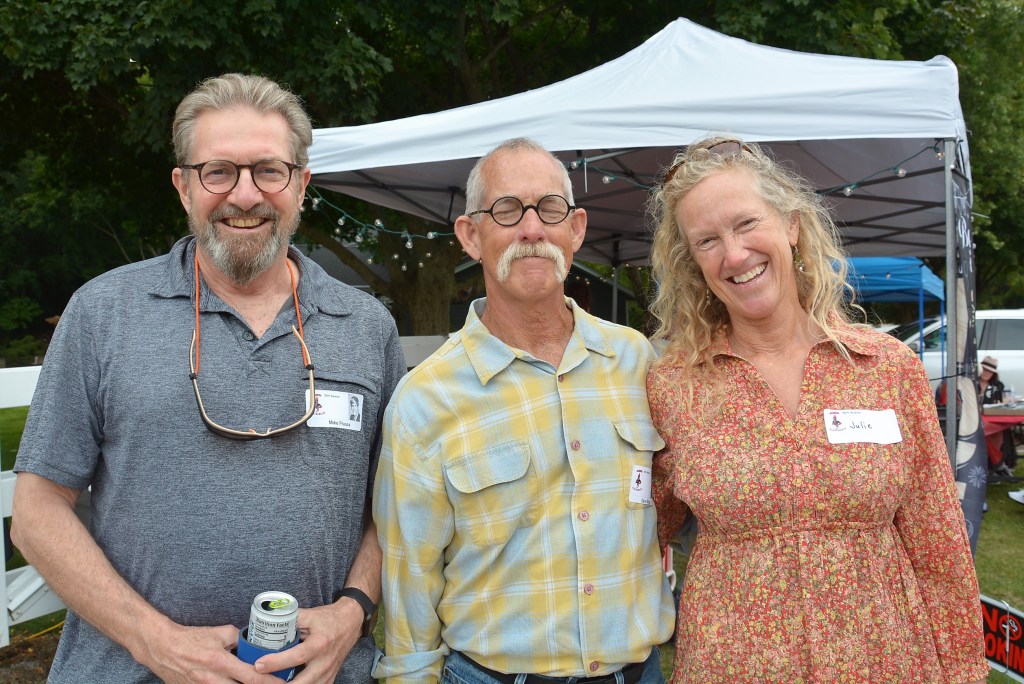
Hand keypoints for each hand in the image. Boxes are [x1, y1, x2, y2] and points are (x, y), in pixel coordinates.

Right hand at [135, 622, 281, 683]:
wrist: (164, 648)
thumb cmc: (192, 638)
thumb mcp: (220, 633)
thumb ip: (239, 639)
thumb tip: (253, 644)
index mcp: (220, 663)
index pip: (251, 677)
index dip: (270, 682)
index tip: (283, 682)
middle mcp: (212, 680)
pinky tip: (235, 683)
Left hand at [254, 600, 364, 682]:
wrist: (350, 622)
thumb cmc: (328, 619)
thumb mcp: (310, 614)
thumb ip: (290, 619)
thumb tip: (268, 621)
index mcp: (320, 643)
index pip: (297, 656)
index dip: (276, 662)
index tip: (259, 665)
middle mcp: (325, 661)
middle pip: (301, 682)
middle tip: (259, 681)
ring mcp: (328, 673)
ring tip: (269, 682)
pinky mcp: (328, 679)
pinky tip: (284, 683)